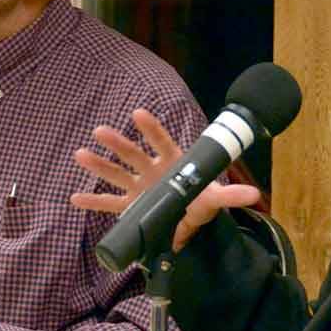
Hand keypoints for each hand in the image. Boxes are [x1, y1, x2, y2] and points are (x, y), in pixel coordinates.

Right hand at [70, 108, 260, 252]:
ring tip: (81, 155)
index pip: (162, 142)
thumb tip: (255, 194)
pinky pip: (109, 203)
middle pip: (133, 155)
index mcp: (172, 162)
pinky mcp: (130, 206)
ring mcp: (138, 187)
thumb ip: (231, 195)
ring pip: (117, 175)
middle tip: (101, 131)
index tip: (138, 113)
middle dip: (118, 144)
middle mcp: (151, 171)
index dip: (151, 129)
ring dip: (99, 165)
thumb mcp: (214, 198)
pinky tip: (75, 197)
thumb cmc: (199, 200)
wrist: (190, 217)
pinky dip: (93, 202)